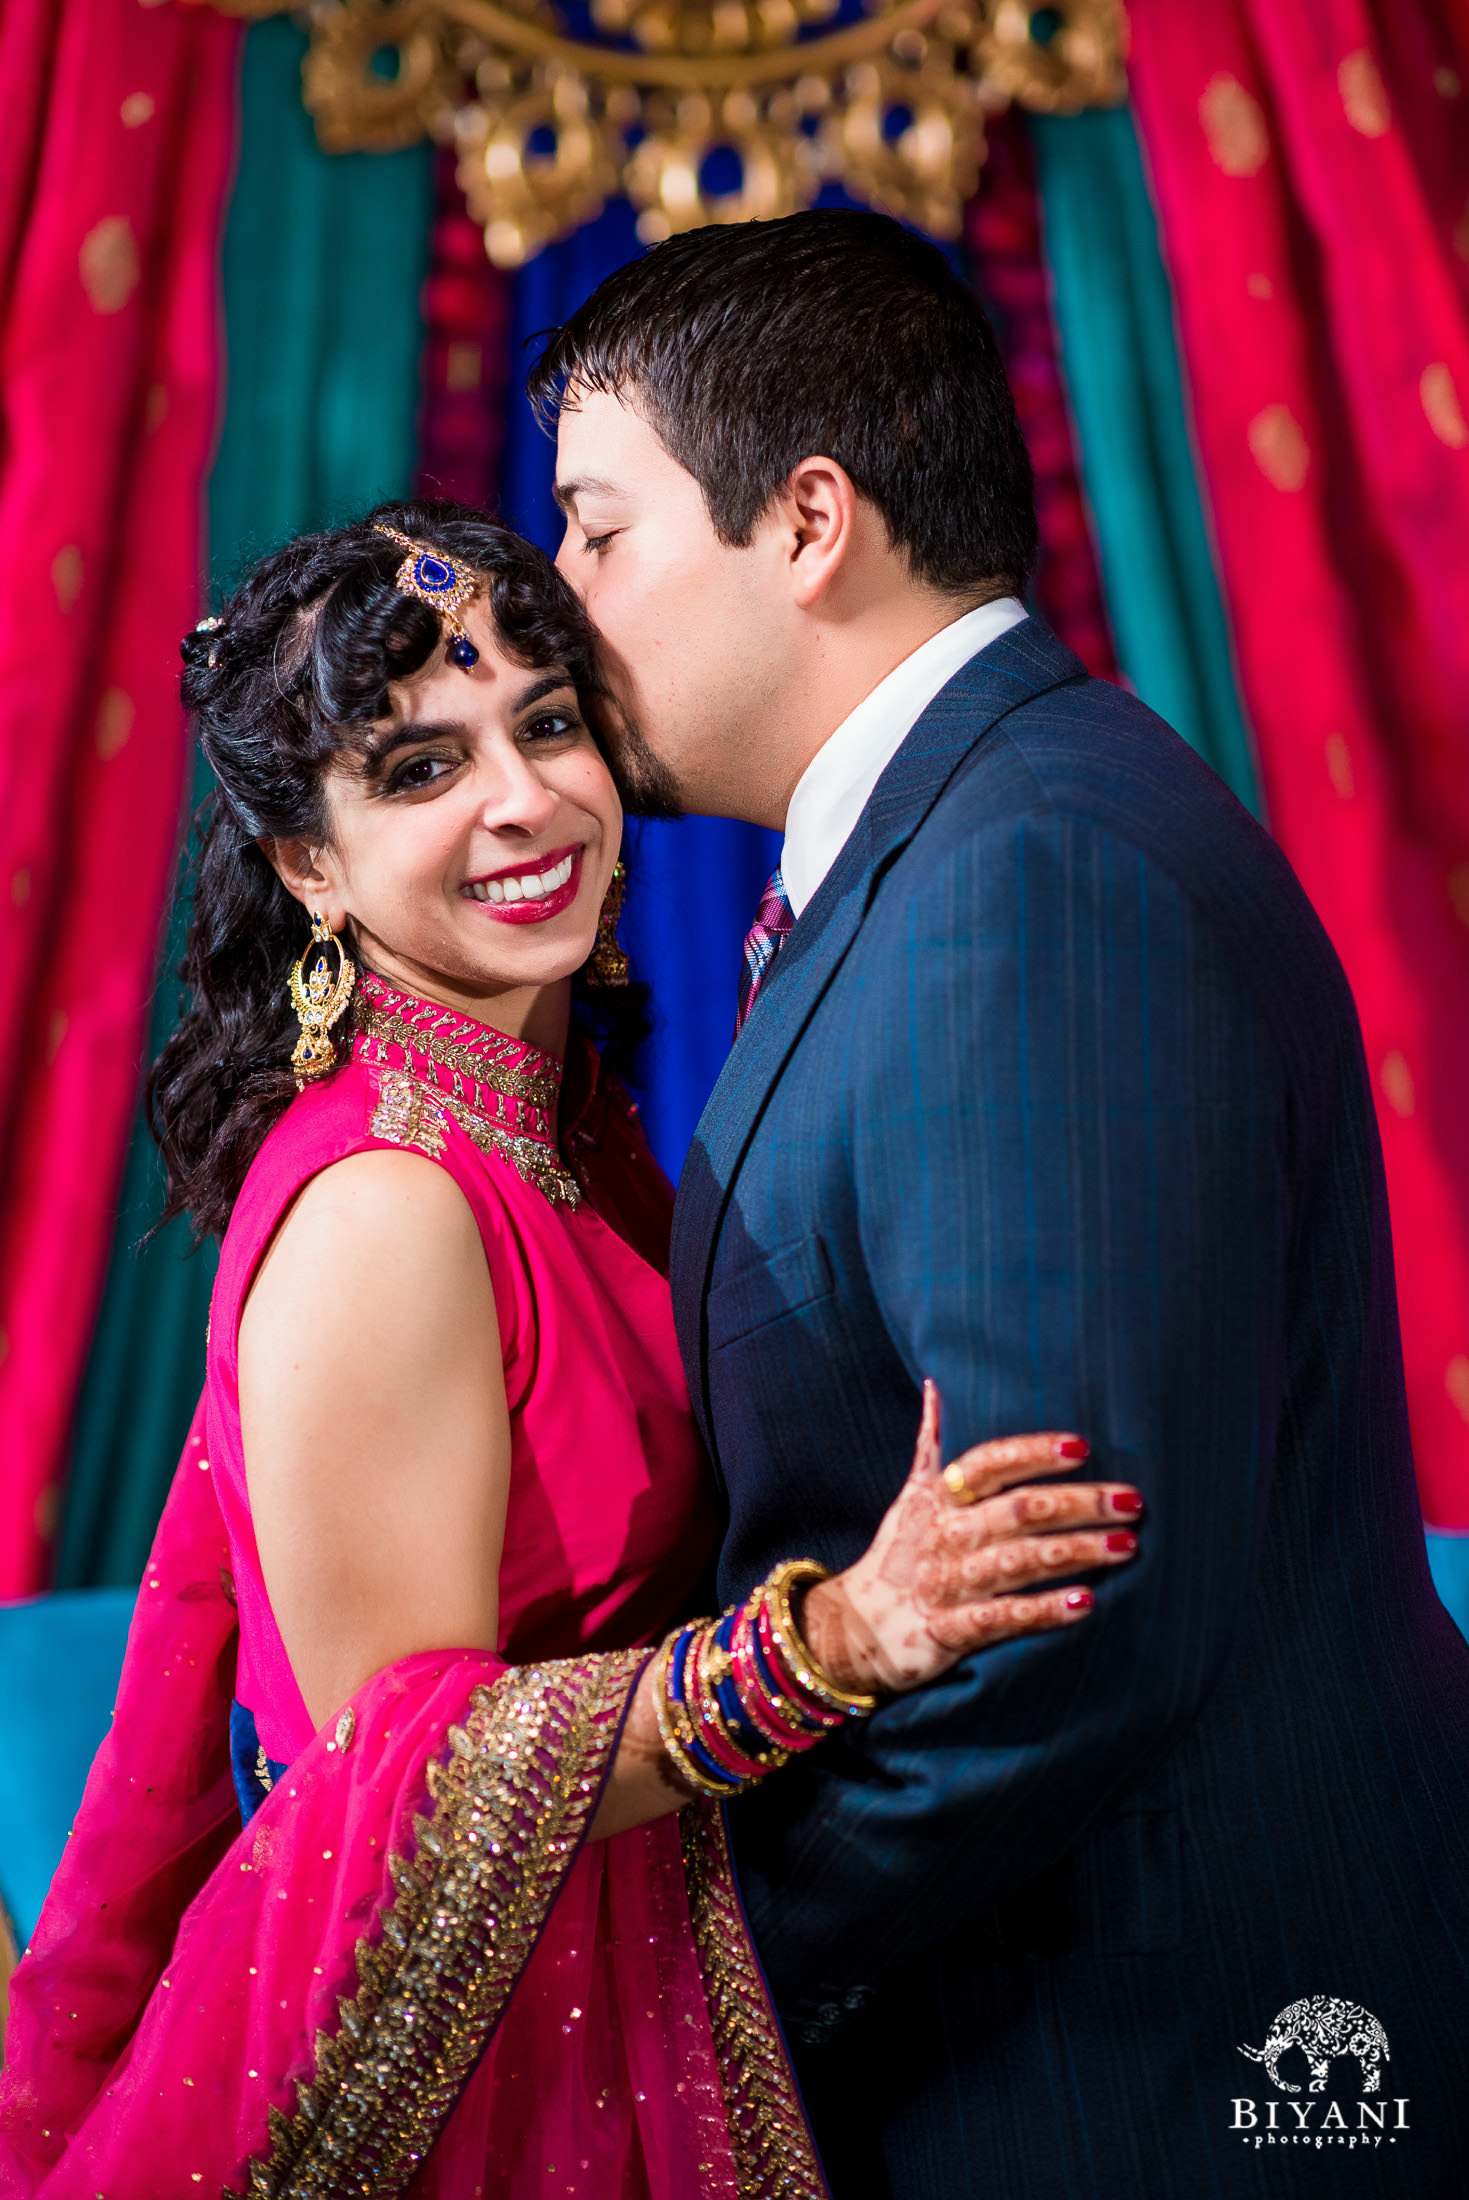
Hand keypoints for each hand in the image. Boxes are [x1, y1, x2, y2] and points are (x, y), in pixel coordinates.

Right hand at [802, 1381, 1140, 1694]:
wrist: (854, 1631)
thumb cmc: (899, 1555)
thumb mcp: (910, 1496)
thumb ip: (931, 1443)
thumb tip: (936, 1383)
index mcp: (938, 1497)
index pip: (988, 1463)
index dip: (1033, 1453)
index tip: (1082, 1446)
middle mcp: (943, 1534)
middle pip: (1017, 1510)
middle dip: (1078, 1503)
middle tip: (1133, 1501)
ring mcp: (945, 1583)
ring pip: (1017, 1561)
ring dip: (1075, 1551)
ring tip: (1127, 1545)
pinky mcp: (947, 1631)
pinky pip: (1001, 1618)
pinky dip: (1042, 1610)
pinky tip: (1086, 1602)